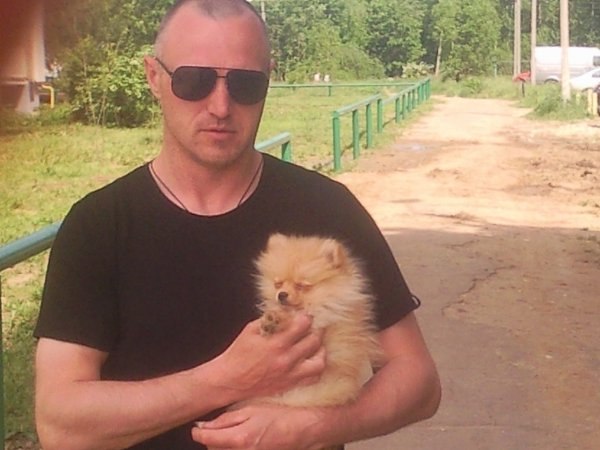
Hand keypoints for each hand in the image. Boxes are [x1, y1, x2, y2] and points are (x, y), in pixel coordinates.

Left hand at [191, 403, 325, 449]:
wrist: (304, 430)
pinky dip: (234, 449)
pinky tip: (242, 442)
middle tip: (218, 427)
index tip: (197, 427)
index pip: (205, 440)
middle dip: (211, 440)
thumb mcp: (252, 410)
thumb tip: (203, 426)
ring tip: (233, 434)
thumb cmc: (280, 416)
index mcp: (238, 439)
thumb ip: (226, 419)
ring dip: (222, 446)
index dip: (198, 433)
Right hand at [213, 314, 325, 401]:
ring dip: (320, 350)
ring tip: (315, 344)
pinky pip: (313, 378)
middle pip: (314, 341)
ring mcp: (290, 374)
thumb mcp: (251, 330)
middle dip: (315, 331)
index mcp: (276, 343)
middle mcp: (286, 359)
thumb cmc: (238, 353)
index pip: (302, 325)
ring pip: (319, 362)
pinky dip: (316, 368)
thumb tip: (286, 311)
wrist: (230, 380)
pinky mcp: (290, 385)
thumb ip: (270, 320)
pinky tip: (311, 361)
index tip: (305, 316)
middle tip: (312, 328)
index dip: (306, 317)